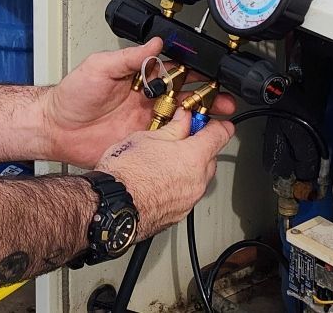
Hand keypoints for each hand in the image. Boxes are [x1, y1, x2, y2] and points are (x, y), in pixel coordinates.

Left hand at [38, 39, 233, 168]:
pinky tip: (195, 139)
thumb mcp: (100, 67)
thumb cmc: (71, 96)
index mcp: (139, 78)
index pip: (174, 72)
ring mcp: (145, 122)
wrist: (56, 129)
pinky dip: (184, 141)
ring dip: (202, 120)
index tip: (212, 75)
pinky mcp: (142, 143)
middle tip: (226, 101)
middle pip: (185, 97)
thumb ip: (129, 57)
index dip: (195, 73)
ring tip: (220, 120)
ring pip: (181, 120)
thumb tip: (155, 42)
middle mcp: (146, 99)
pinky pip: (168, 142)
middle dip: (208, 98)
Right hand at [94, 109, 233, 236]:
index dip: (218, 125)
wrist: (111, 206)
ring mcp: (189, 200)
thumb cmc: (125, 173)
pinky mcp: (179, 214)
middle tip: (180, 139)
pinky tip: (157, 180)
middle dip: (199, 147)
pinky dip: (178, 186)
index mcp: (193, 156)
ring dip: (188, 168)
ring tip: (162, 162)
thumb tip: (183, 119)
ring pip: (198, 178)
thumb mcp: (146, 138)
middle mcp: (197, 180)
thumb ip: (172, 129)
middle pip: (211, 158)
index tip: (214, 122)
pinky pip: (186, 194)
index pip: (221, 135)